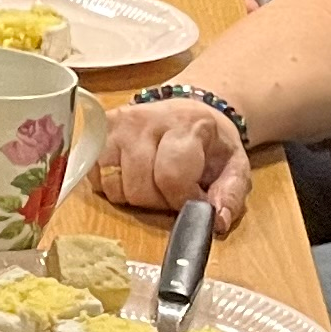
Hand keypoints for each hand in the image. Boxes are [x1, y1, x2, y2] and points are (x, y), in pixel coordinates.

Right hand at [96, 97, 248, 233]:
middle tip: (172, 192)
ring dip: (134, 196)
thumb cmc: (211, 143)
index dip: (182, 199)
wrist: (192, 109)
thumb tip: (216, 222)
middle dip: (158, 201)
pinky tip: (132, 176)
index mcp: (186, 125)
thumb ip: (230, 194)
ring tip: (152, 184)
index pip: (171, 177)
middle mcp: (145, 120)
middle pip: (139, 187)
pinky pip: (95, 178)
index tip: (193, 200)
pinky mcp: (98, 130)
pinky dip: (113, 186)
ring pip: (114, 185)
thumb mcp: (235, 166)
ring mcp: (116, 124)